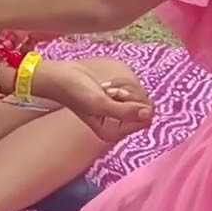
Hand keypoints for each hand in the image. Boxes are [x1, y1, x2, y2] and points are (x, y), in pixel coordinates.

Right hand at [35, 61, 154, 142]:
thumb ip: (125, 111)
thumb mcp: (100, 103)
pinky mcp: (117, 100)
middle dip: (128, 94)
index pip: (144, 119)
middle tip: (108, 91)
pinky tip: (106, 85)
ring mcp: (118, 112)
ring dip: (123, 87)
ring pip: (139, 96)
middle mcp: (118, 125)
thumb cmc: (76, 92)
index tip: (116, 96)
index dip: (135, 103)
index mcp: (114, 133)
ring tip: (105, 88)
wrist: (62, 77)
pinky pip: (131, 89)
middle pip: (144, 107)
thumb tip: (149, 113)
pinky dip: (121, 83)